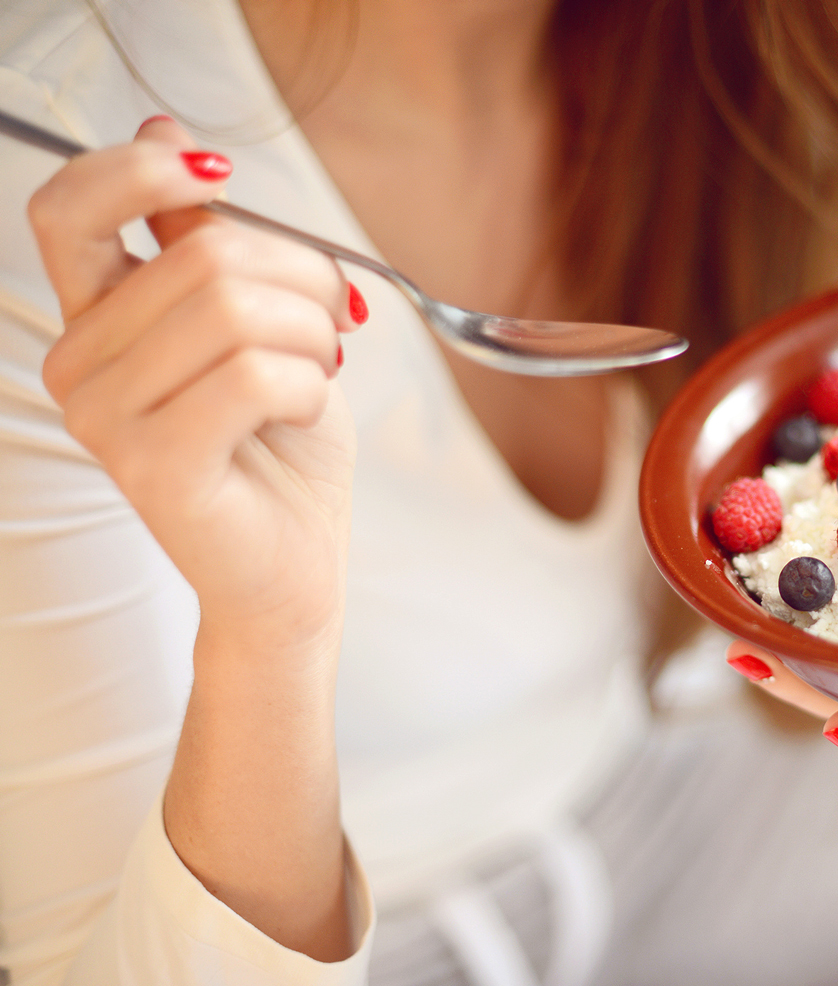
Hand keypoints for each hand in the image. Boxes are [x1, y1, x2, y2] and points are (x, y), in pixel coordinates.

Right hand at [30, 117, 363, 642]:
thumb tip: (167, 133)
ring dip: (313, 333)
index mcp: (95, 321)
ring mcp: (105, 419)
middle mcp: (78, 366)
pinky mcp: (153, 465)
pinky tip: (307, 413)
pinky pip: (255, 375)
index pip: (67, 209)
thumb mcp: (258, 323)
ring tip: (322, 370)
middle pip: (201, 252)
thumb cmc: (279, 446)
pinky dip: (311, 385)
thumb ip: (211, 242)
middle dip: (302, 275)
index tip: (219, 179)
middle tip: (337, 322)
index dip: (141, 171)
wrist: (292, 568)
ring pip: (235, 307)